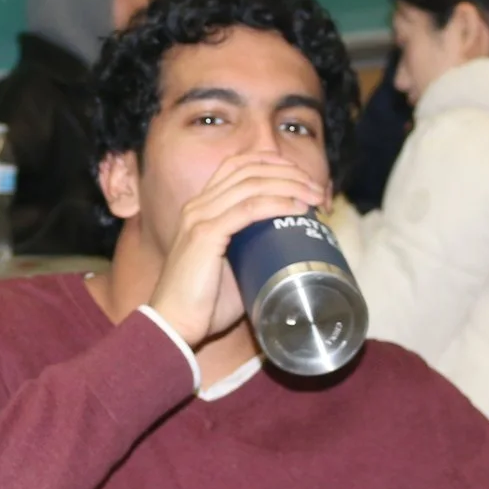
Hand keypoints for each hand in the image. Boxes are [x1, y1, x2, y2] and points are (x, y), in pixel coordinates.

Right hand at [146, 153, 327, 346]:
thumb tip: (287, 251)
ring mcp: (199, 218)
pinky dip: (276, 204)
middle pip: (249, 169)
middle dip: (288, 172)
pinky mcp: (205, 235)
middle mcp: (197, 206)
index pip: (237, 166)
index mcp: (200, 208)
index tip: (301, 177)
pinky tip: (297, 208)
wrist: (173, 325)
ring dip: (289, 185)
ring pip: (251, 185)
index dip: (271, 163)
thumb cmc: (203, 304)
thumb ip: (251, 252)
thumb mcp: (230, 268)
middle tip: (316, 188)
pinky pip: (247, 210)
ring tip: (314, 196)